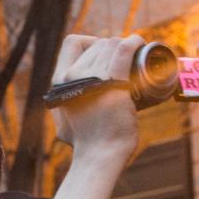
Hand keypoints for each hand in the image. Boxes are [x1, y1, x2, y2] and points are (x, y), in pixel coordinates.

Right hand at [51, 34, 141, 161]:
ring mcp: (91, 79)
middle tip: (126, 60)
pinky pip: (122, 52)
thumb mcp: (64, 120)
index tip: (102, 55)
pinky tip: (139, 42)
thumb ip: (64, 107)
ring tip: (136, 54)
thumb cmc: (87, 141)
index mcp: (59, 82)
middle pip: (97, 44)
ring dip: (126, 46)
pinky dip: (133, 43)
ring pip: (111, 45)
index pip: (71, 43)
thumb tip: (61, 110)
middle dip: (114, 47)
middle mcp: (71, 76)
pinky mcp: (112, 84)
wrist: (98, 155)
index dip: (90, 42)